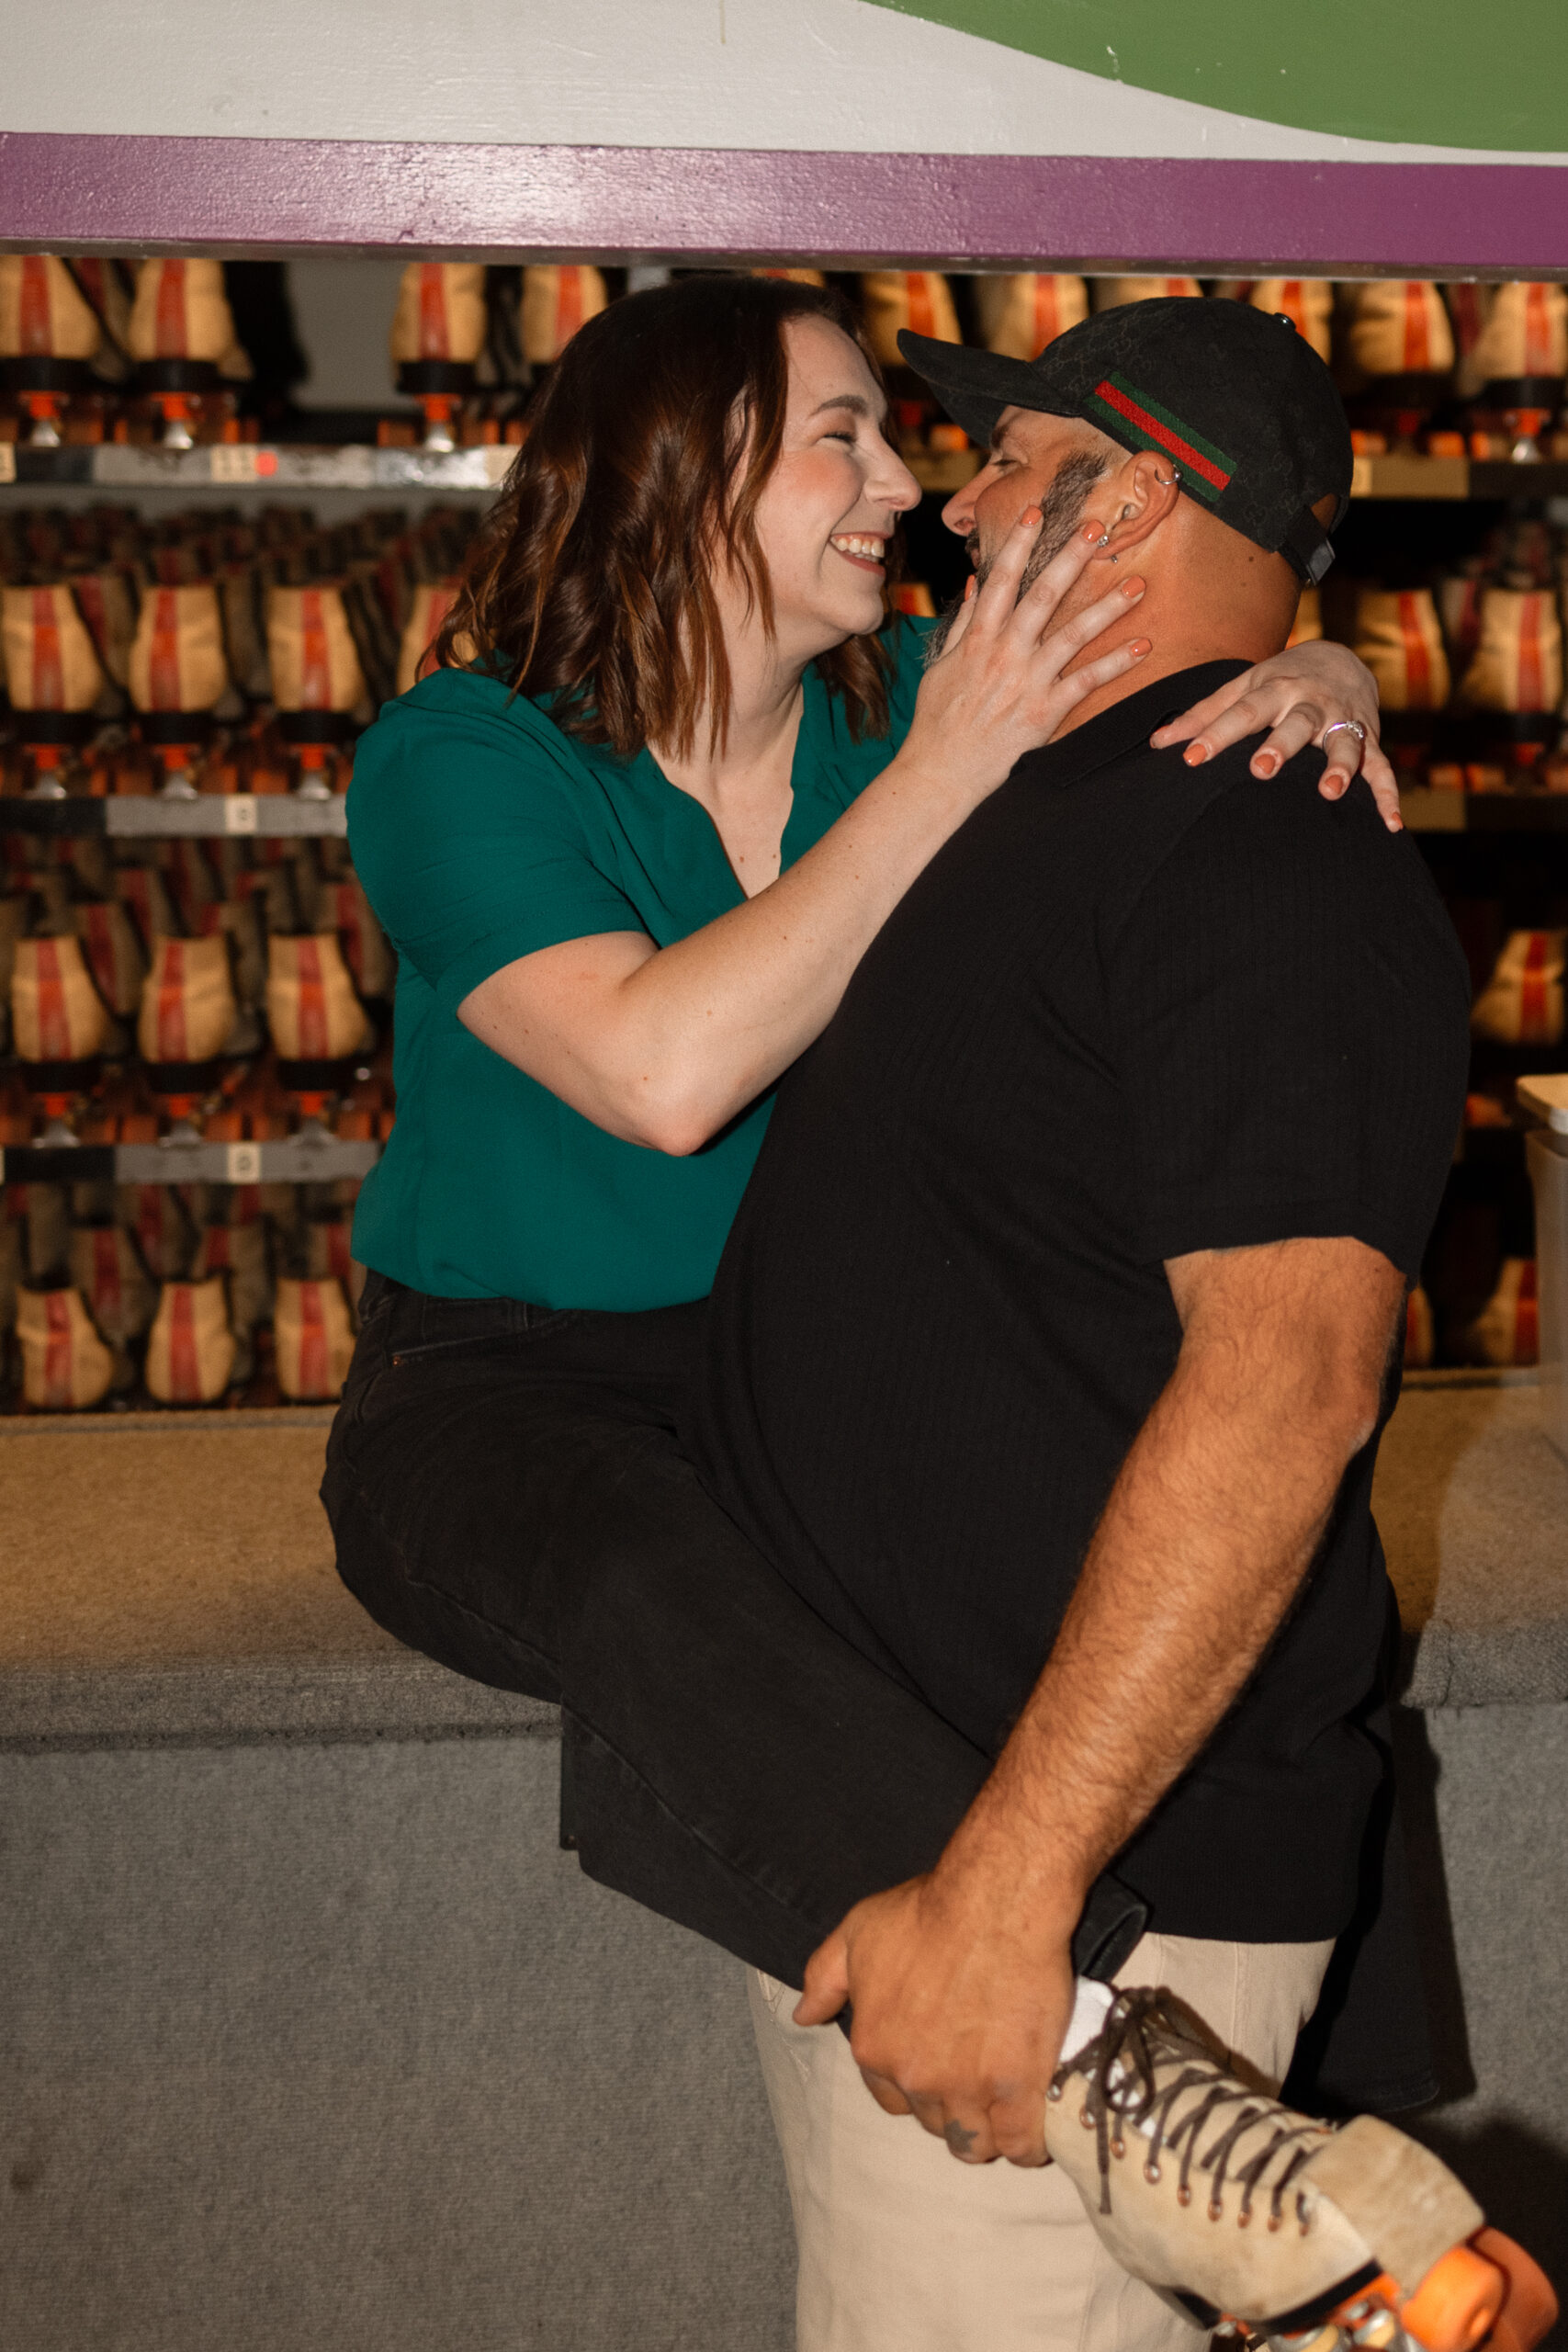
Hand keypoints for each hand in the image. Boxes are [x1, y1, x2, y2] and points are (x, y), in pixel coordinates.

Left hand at [794, 1865, 1076, 2168]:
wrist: (993, 1902)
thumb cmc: (927, 1912)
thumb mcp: (859, 1931)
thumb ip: (824, 1977)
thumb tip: (803, 2016)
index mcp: (875, 2048)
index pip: (890, 2099)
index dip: (912, 2087)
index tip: (935, 2069)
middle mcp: (916, 2078)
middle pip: (933, 2121)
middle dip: (949, 2107)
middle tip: (973, 2080)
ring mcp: (968, 2088)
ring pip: (973, 2142)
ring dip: (986, 2133)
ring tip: (1004, 2111)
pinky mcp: (1019, 2089)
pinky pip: (1021, 2144)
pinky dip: (1028, 2146)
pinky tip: (1033, 2132)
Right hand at [899, 511, 1151, 808]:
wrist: (941, 771)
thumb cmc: (939, 720)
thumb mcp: (942, 667)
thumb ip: (964, 624)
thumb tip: (975, 583)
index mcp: (979, 639)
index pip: (1001, 579)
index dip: (1018, 543)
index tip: (1037, 511)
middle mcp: (1005, 653)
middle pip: (1043, 595)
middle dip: (1070, 558)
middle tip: (1097, 529)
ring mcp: (1027, 681)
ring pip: (1073, 635)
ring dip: (1108, 607)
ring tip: (1138, 583)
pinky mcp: (1044, 711)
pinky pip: (1087, 682)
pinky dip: (1116, 664)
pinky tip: (1143, 646)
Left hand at [1150, 640, 1400, 832]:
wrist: (1341, 655)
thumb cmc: (1279, 680)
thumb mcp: (1242, 687)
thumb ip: (1203, 715)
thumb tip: (1157, 743)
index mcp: (1275, 688)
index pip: (1242, 712)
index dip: (1216, 734)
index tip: (1191, 758)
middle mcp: (1311, 703)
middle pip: (1296, 722)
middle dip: (1281, 744)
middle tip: (1262, 769)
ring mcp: (1342, 720)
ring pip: (1344, 742)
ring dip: (1340, 766)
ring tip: (1330, 792)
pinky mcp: (1369, 738)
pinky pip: (1382, 768)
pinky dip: (1388, 796)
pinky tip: (1390, 825)